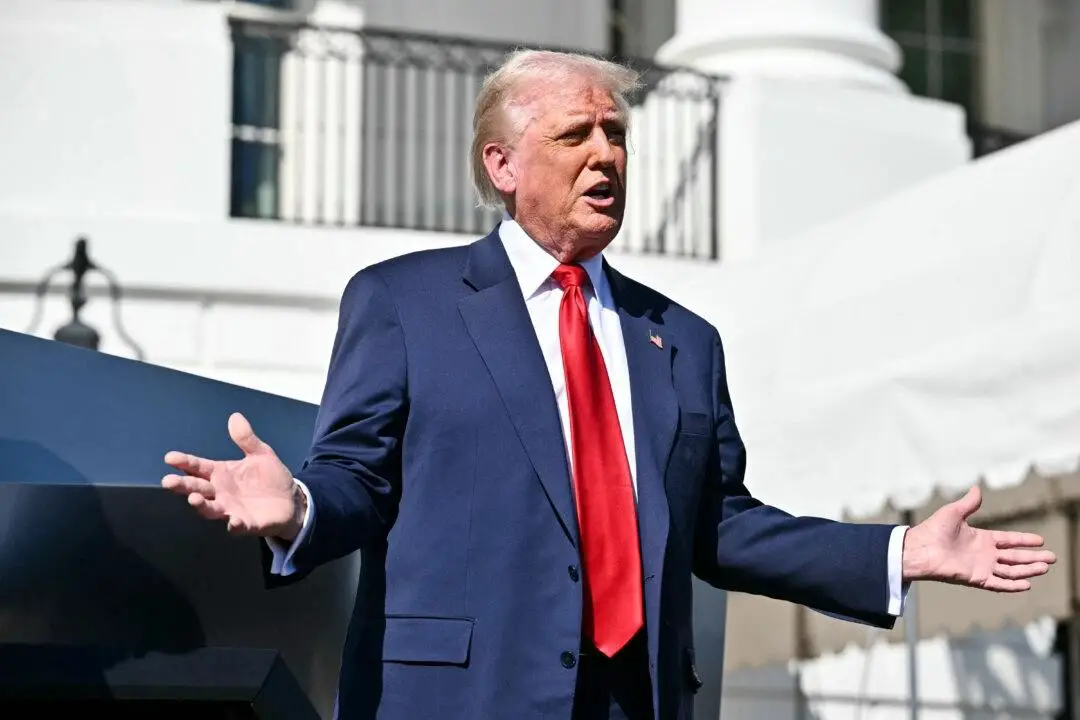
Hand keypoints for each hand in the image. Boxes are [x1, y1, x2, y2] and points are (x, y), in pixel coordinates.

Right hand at [161, 412, 305, 539]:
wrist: (291, 501)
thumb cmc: (270, 478)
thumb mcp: (261, 454)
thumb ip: (246, 439)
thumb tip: (235, 416)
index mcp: (221, 473)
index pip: (198, 467)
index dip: (184, 462)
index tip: (170, 457)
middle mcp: (221, 492)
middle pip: (197, 488)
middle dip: (183, 485)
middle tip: (168, 481)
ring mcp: (231, 509)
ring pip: (210, 509)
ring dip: (201, 505)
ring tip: (193, 499)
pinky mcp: (246, 524)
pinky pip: (237, 526)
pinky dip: (234, 524)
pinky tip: (233, 521)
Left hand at [901, 485, 1055, 589]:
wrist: (919, 549)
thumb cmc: (933, 530)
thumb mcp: (953, 512)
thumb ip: (969, 503)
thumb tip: (977, 488)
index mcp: (981, 538)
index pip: (1009, 540)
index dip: (1024, 540)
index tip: (1040, 540)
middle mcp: (984, 554)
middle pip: (1014, 557)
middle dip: (1033, 557)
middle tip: (1052, 558)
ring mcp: (981, 567)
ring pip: (1010, 570)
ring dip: (1028, 570)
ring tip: (1045, 568)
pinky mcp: (976, 578)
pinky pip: (998, 583)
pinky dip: (1012, 585)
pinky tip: (1027, 584)